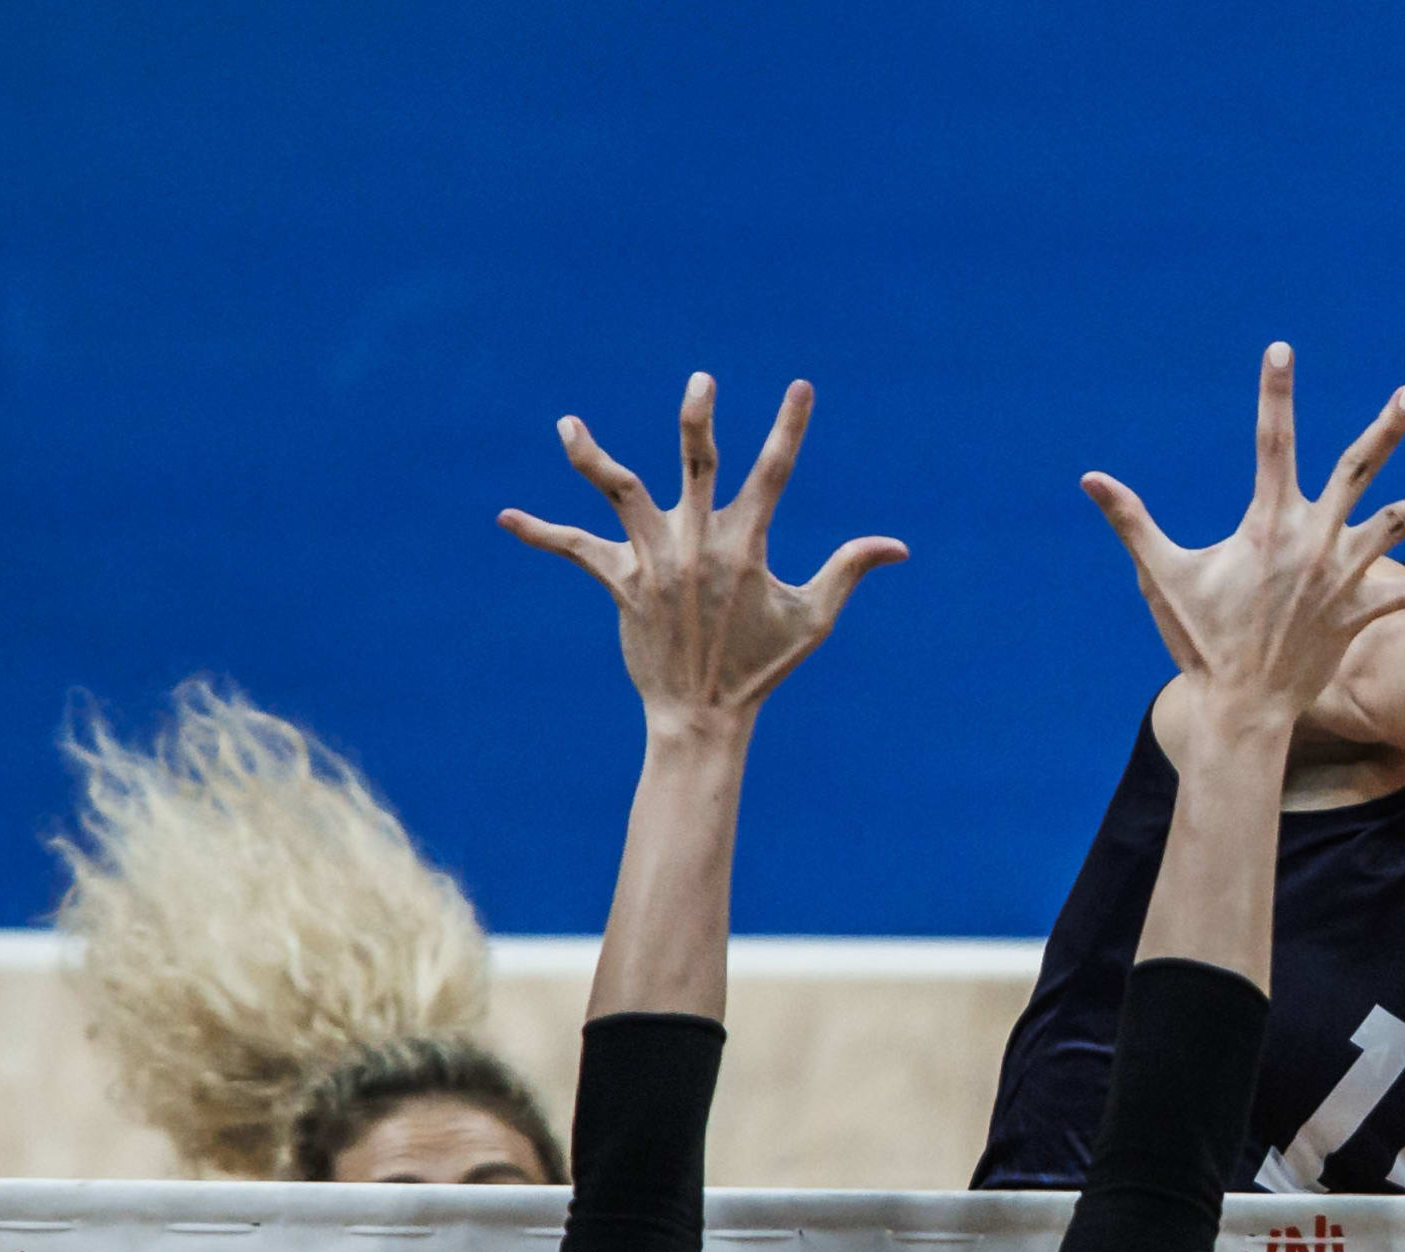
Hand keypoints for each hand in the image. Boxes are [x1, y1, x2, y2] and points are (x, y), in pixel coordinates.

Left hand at [502, 374, 903, 731]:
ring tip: (567, 425)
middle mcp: (698, 543)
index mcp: (746, 545)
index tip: (800, 387)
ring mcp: (656, 561)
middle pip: (697, 463)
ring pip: (619, 492)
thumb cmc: (760, 668)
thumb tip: (899, 547)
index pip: (775, 474)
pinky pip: (575, 550)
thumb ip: (849, 570)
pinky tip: (505, 517)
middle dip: (699, 419)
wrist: (702, 717)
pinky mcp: (621, 583)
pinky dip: (541, 533)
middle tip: (700, 382)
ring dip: (591, 457)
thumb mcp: (813, 619)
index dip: (790, 428)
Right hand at [1082, 343, 1404, 720]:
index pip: (1273, 441)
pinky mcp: (1361, 612)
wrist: (1240, 704)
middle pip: (1360, 471)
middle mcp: (1314, 541)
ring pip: (1400, 526)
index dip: (1276, 393)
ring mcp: (1343, 577)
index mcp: (1269, 523)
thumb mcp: (1162, 574)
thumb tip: (1089, 480)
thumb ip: (1132, 522)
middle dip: (1387, 429)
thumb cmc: (1199, 638)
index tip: (1282, 350)